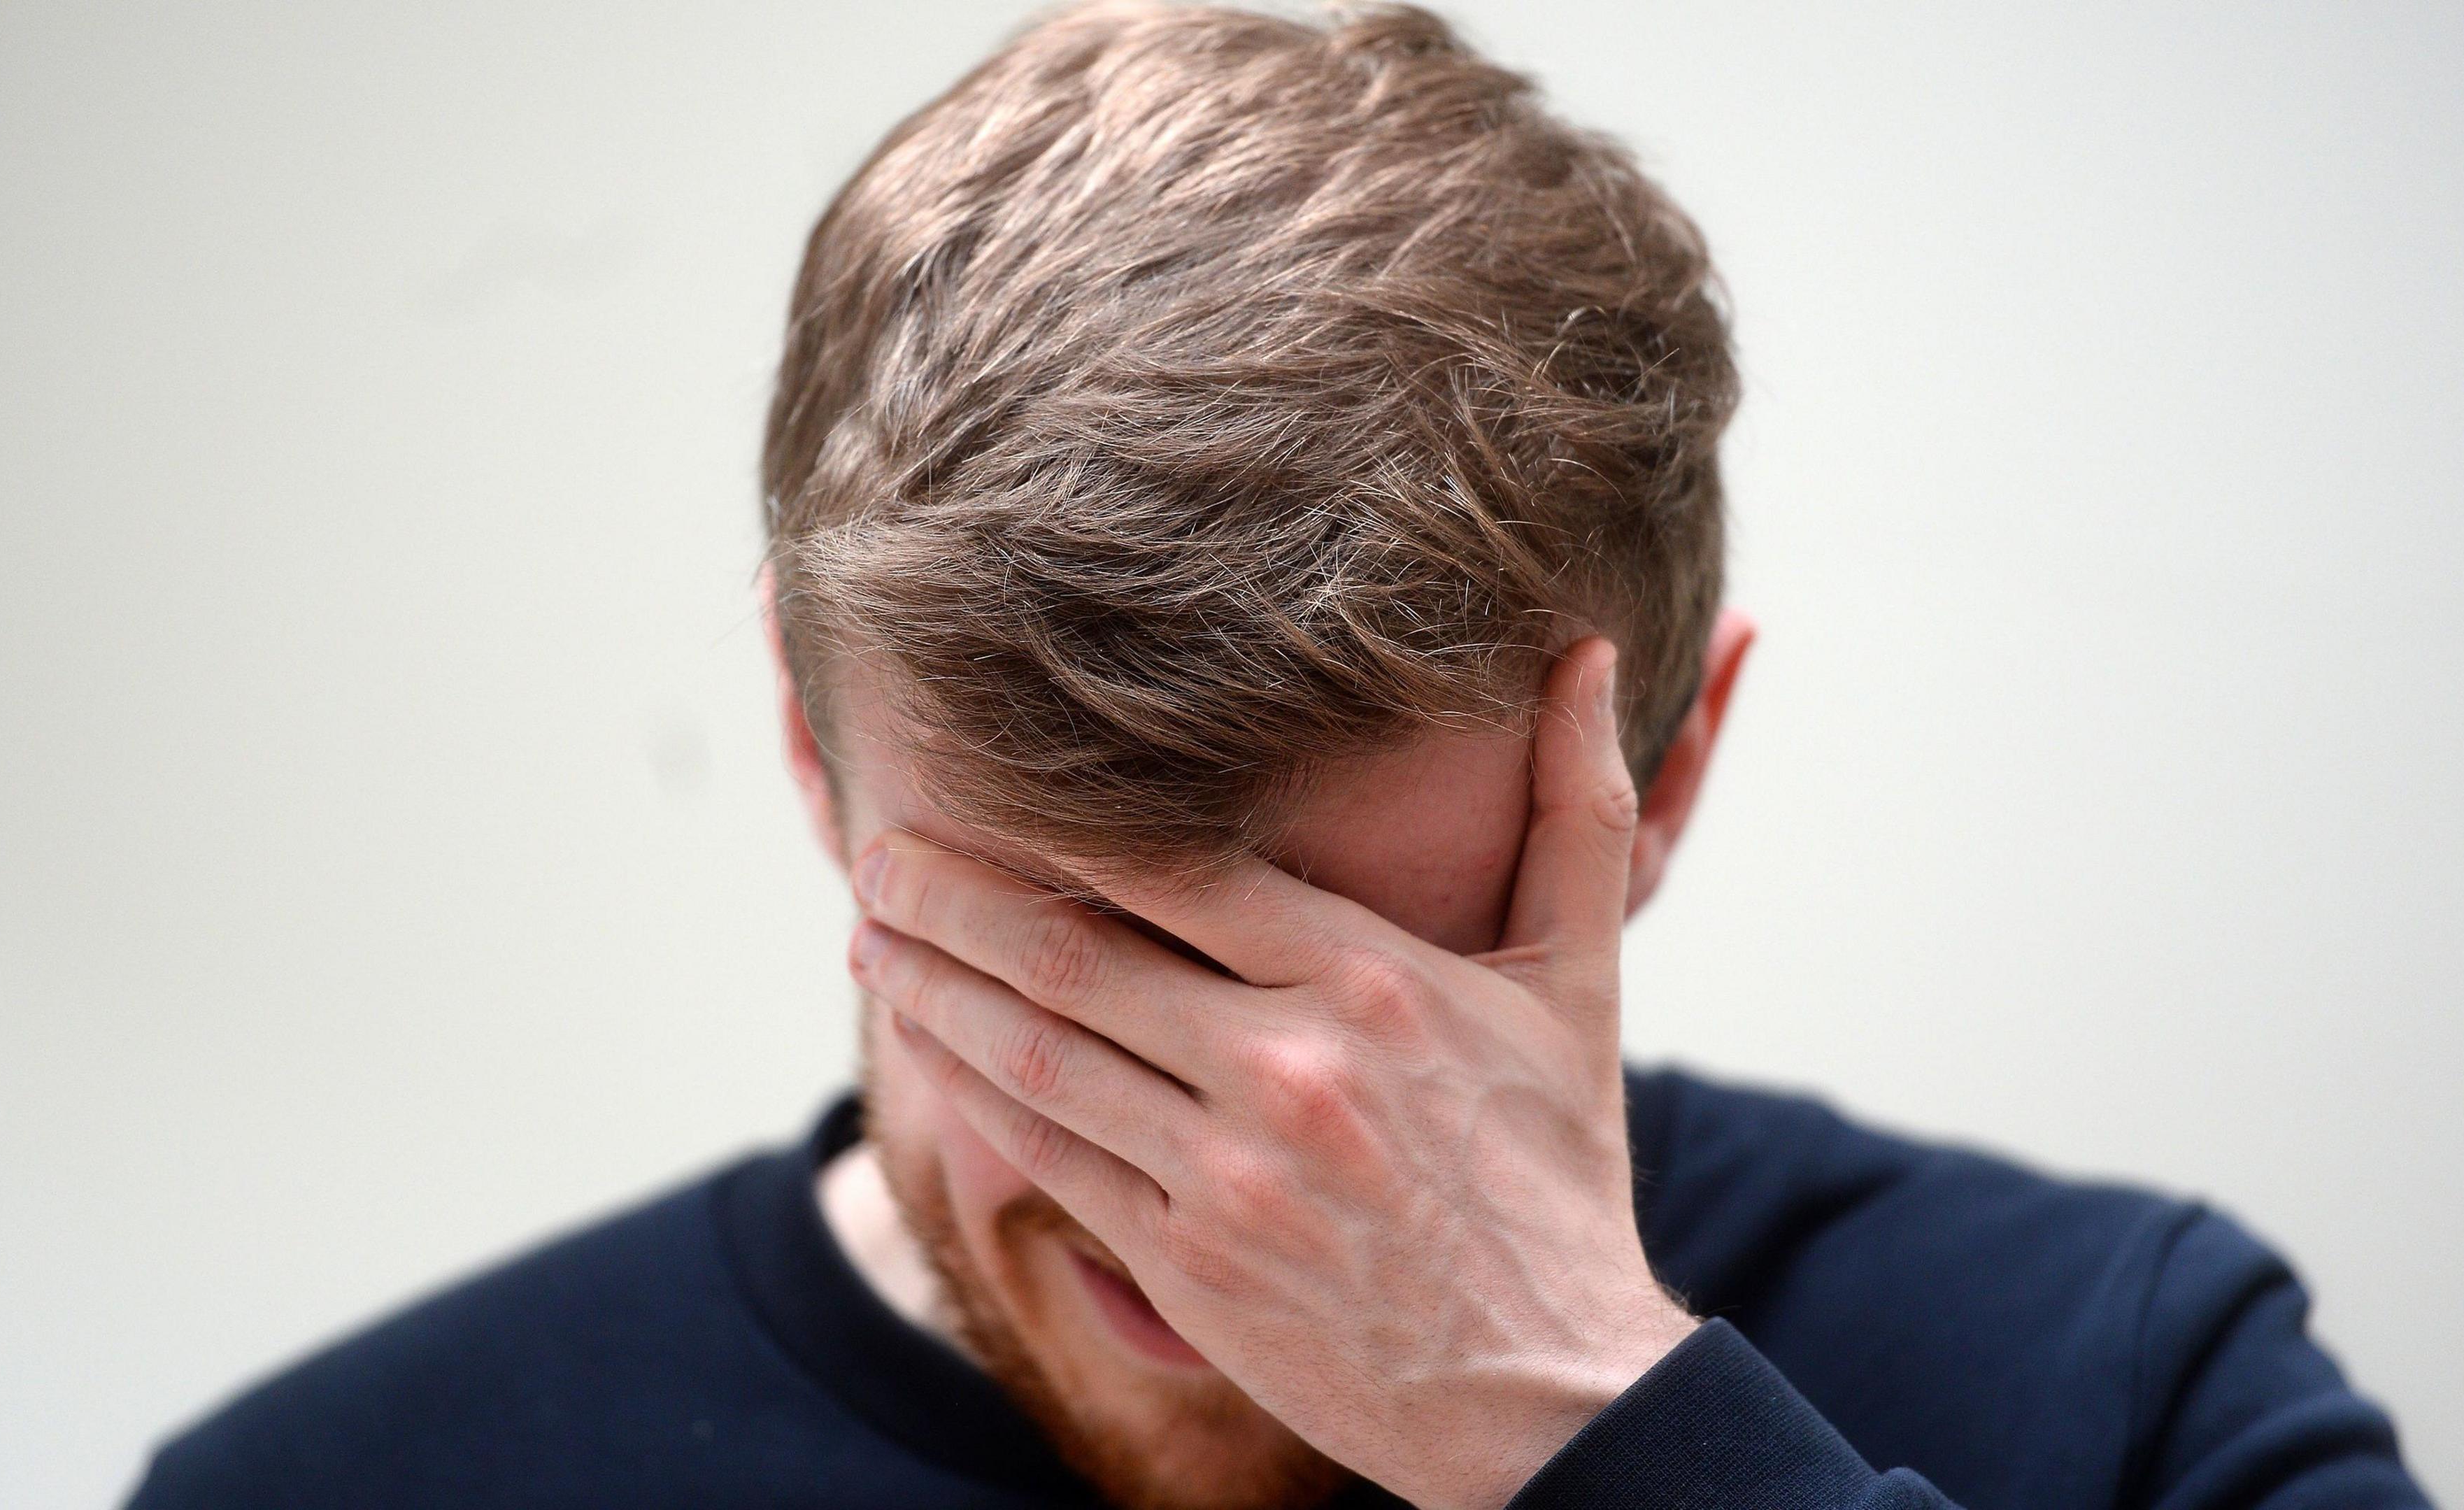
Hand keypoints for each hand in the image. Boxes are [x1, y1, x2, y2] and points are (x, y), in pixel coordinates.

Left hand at [846, 640, 1692, 1509]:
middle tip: (875, 851)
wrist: (1550, 1384)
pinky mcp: (1186, 1261)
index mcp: (1370, 977)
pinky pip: (1049, 1157)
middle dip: (950, 896)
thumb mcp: (1581, 980)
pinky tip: (926, 1046)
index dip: (1053, 816)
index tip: (976, 774)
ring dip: (935, 988)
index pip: (1172, 864)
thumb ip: (1578, 808)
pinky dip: (973, 1095)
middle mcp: (1286, 1066)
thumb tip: (1593, 650)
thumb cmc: (1558, 1171)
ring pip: (1040, 1054)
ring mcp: (1226, 1172)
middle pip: (1072, 953)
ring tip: (870, 936)